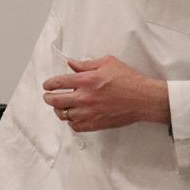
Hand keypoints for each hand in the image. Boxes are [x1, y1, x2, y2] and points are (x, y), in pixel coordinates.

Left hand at [42, 56, 169, 132]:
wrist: (143, 98)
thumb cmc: (128, 79)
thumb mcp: (107, 63)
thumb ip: (86, 64)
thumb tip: (71, 64)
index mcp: (86, 81)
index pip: (59, 82)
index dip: (49, 84)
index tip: (47, 85)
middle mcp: (85, 98)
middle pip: (56, 101)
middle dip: (48, 98)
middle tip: (48, 96)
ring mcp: (89, 112)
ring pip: (64, 115)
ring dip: (59, 110)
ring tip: (59, 106)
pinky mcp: (96, 123)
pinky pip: (76, 127)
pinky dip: (71, 122)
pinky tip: (73, 117)